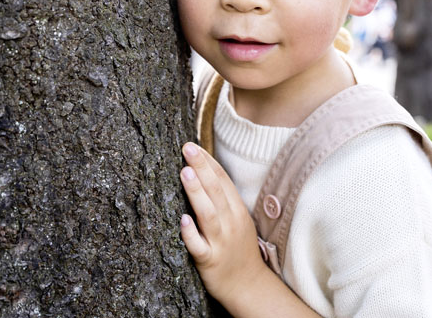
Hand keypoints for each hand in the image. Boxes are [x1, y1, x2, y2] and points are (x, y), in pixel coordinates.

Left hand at [179, 142, 266, 304]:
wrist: (248, 286)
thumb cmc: (238, 248)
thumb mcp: (237, 219)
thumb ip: (222, 198)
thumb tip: (202, 171)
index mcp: (237, 210)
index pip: (223, 181)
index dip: (209, 162)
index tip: (194, 145)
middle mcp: (231, 223)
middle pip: (216, 192)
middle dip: (202, 168)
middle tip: (188, 148)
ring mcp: (221, 242)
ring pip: (208, 215)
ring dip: (197, 193)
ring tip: (185, 173)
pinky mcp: (210, 260)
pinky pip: (199, 246)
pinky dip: (191, 233)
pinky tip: (183, 220)